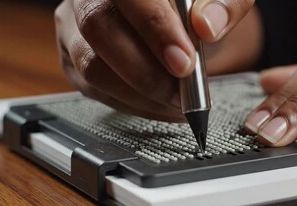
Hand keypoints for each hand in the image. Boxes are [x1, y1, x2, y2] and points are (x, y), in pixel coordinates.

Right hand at [54, 0, 255, 121]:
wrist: (180, 21)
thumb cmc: (197, 8)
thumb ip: (224, 6)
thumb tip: (207, 26)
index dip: (155, 28)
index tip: (184, 63)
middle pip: (99, 28)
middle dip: (146, 72)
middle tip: (182, 94)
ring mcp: (73, 25)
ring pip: (92, 67)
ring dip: (141, 96)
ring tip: (178, 103)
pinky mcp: (72, 57)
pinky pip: (94, 89)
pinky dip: (133, 105)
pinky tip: (162, 106)